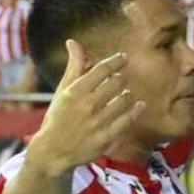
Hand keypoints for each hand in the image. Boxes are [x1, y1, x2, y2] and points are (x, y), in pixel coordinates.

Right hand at [25, 40, 144, 175]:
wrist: (53, 151)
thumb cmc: (58, 117)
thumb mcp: (62, 91)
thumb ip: (73, 66)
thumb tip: (73, 42)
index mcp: (75, 91)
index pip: (102, 69)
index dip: (116, 61)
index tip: (124, 58)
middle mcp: (87, 105)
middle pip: (116, 82)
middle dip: (120, 78)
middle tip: (119, 80)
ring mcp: (98, 122)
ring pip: (124, 99)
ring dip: (126, 94)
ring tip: (122, 95)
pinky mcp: (106, 137)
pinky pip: (127, 119)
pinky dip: (137, 110)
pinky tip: (140, 105)